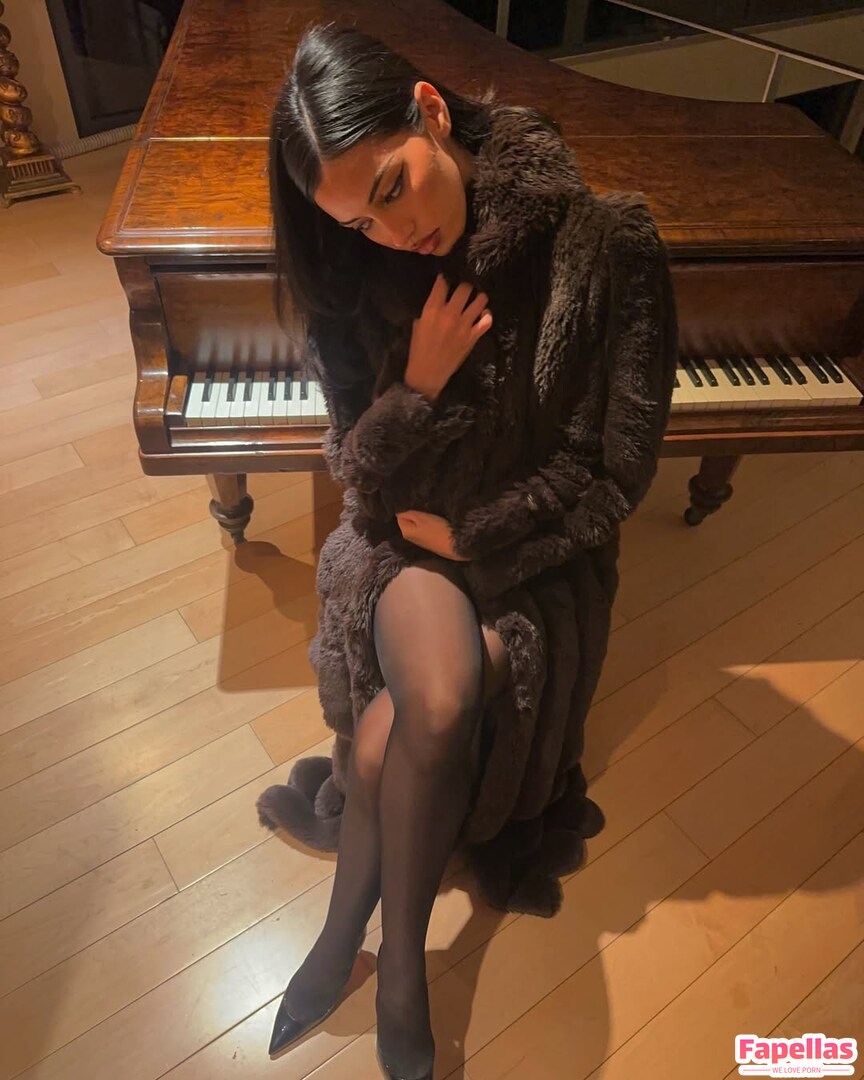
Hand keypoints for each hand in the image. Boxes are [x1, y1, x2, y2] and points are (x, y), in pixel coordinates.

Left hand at [396, 510, 468, 561]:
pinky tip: (433, 520)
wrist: (454, 545)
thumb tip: (396, 510)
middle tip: (423, 505)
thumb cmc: (436, 529)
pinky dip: (426, 523)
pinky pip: (423, 528)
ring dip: (421, 517)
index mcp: (404, 531)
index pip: (399, 515)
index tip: (415, 503)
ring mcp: (418, 539)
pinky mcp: (427, 540)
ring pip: (415, 524)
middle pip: (407, 519)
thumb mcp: (421, 517)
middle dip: (414, 512)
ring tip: (429, 511)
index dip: (406, 507)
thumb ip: (407, 513)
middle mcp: (408, 537)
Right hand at [405, 274, 492, 401]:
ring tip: (476, 299)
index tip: (447, 278)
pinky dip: (487, 316)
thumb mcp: (418, 325)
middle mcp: (450, 314)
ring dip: (479, 297)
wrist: (428, 373)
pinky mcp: (473, 337)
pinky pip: (487, 321)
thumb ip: (429, 310)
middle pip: (464, 288)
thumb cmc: (419, 349)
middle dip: (465, 286)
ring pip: (480, 300)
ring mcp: (464, 325)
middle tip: (464, 289)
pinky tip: (483, 315)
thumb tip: (438, 299)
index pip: (443, 283)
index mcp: (432, 309)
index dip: (446, 278)